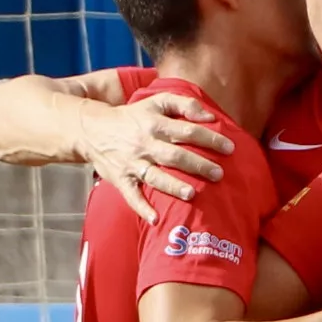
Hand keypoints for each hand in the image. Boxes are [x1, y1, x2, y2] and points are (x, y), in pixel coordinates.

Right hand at [93, 92, 234, 220]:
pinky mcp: (121, 179)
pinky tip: (155, 219)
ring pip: (155, 176)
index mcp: (155, 123)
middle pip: (175, 155)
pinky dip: (142, 208)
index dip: (209, 139)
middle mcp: (144, 143)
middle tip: (219, 175)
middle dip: (198, 165)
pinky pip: (131, 195)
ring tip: (192, 194)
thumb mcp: (156, 101)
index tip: (229, 148)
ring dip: (173, 186)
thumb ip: (184, 104)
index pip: (187, 131)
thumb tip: (210, 117)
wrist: (92, 129)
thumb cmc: (133, 117)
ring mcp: (132, 163)